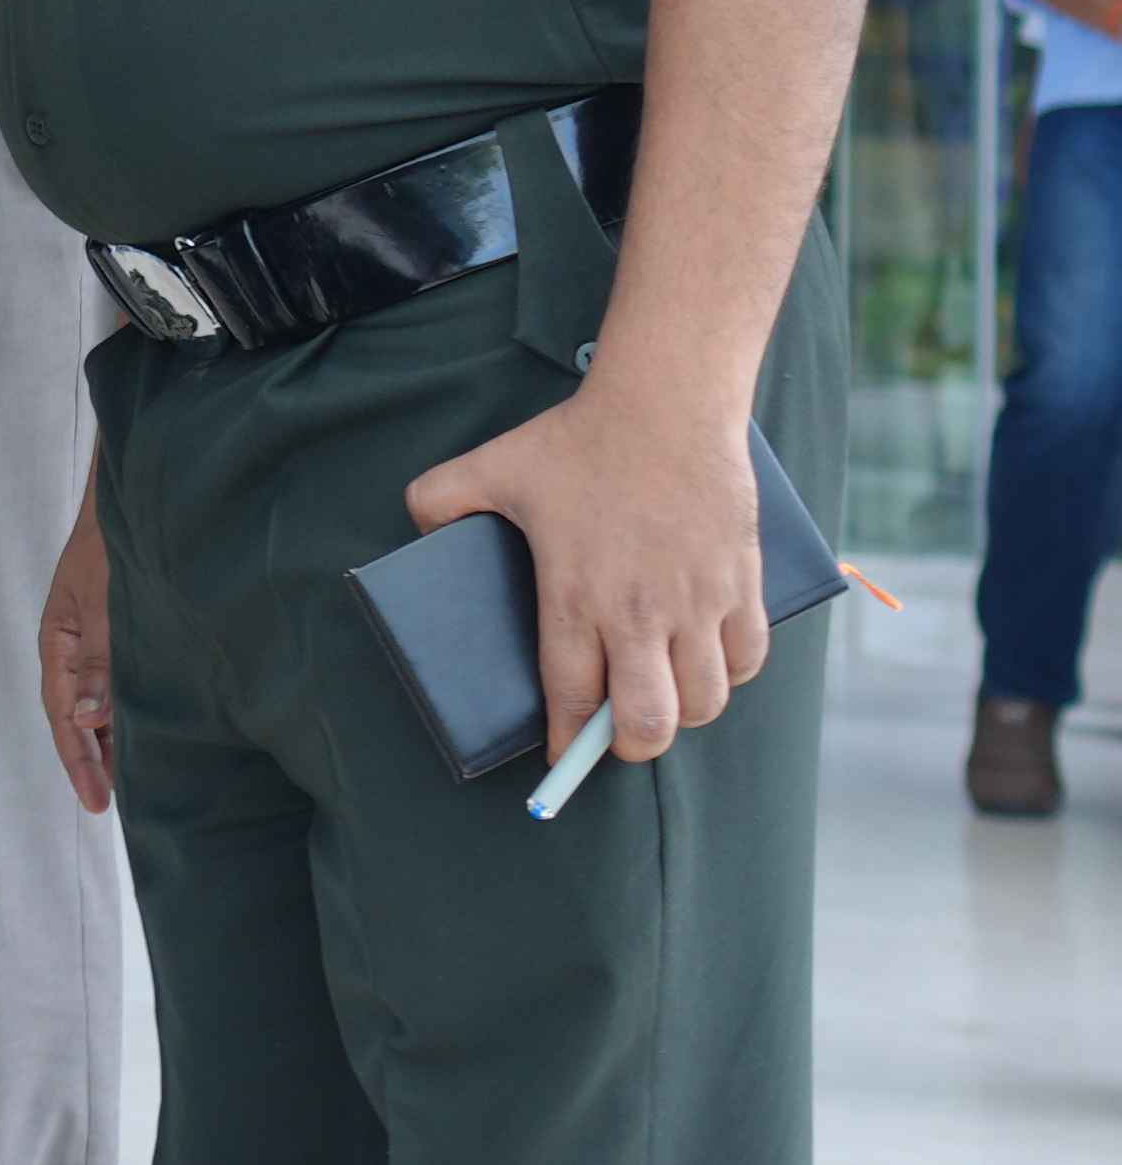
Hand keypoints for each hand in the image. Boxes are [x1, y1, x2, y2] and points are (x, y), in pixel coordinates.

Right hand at [36, 484, 115, 814]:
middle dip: (91, 759)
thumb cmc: (112, 544)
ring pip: (98, 704)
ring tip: (129, 782)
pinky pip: (118, 685)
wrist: (133, 499)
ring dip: (111, 740)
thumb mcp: (104, 604)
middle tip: (108, 805)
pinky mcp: (121, 635)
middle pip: (76, 716)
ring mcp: (96, 642)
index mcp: (58, 642)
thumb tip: (86, 720)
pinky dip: (127, 713)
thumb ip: (99, 661)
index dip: (78, 760)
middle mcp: (73, 648)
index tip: (96, 801)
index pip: (62, 715)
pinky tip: (145, 731)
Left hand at [407, 376, 772, 770]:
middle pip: (648, 723)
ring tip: (659, 699)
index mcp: (576, 595)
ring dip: (682, 714)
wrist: (667, 405)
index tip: (558, 759)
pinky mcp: (742, 585)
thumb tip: (417, 529)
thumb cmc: (580, 440)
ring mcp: (699, 602)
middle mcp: (641, 611)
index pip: (571, 698)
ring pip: (705, 703)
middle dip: (627, 745)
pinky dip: (728, 677)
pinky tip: (703, 665)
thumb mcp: (491, 465)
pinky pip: (747, 661)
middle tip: (614, 735)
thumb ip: (439, 500)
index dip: (564, 743)